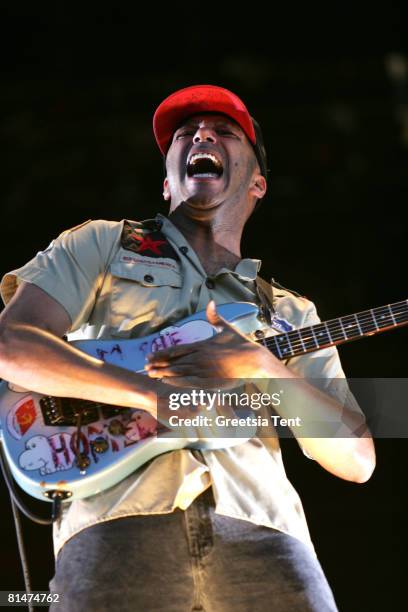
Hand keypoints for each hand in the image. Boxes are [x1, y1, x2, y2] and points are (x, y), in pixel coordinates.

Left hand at [145, 301, 275, 380]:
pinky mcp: (210, 380)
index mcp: (202, 345)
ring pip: (179, 371)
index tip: (150, 356)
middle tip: (145, 367)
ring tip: (151, 375)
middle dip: (159, 364)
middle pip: (174, 361)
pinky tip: (166, 382)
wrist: (253, 360)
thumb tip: (211, 302)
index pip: (176, 349)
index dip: (162, 353)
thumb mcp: (226, 328)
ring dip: (164, 373)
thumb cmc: (241, 344)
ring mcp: (204, 369)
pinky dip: (177, 382)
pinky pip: (189, 382)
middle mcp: (200, 357)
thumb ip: (215, 317)